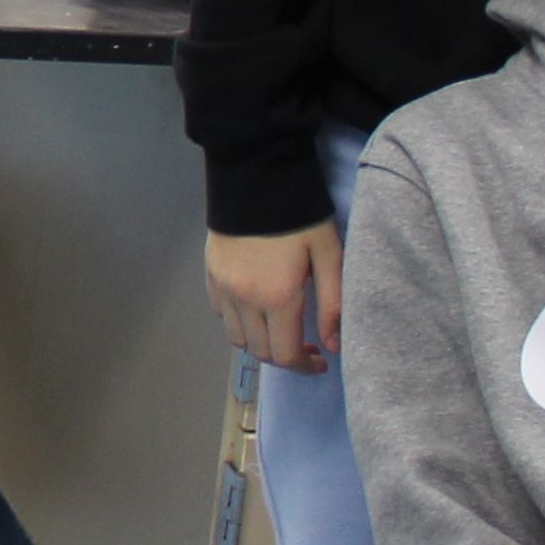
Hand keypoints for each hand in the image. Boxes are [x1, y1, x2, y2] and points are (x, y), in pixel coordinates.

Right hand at [206, 221, 344, 372]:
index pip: (285, 356)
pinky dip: (238, 320)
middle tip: (304, 343)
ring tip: (277, 325)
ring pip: (237, 338)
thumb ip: (333, 304)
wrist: (256, 178)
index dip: (303, 366)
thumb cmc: (301, 217)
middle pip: (260, 352)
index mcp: (278, 298)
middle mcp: (246, 301)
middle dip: (284, 356)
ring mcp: (224, 289)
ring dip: (259, 341)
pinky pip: (221, 314)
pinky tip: (255, 304)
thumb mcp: (329, 255)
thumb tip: (334, 346)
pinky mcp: (210, 275)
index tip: (319, 360)